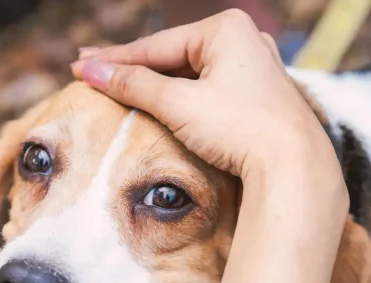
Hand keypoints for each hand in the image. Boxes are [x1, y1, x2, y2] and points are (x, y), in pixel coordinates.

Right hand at [70, 9, 336, 181]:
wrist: (293, 165)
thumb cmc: (239, 127)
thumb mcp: (178, 103)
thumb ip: (132, 84)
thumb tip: (90, 71)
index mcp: (225, 29)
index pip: (154, 46)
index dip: (112, 59)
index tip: (79, 65)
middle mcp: (242, 40)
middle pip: (169, 57)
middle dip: (129, 67)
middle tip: (91, 68)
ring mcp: (250, 68)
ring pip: (186, 74)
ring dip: (151, 83)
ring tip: (116, 85)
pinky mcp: (253, 95)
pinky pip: (203, 89)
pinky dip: (176, 96)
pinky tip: (156, 99)